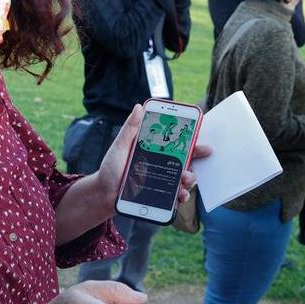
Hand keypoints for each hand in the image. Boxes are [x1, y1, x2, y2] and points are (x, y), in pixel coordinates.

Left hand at [96, 104, 211, 208]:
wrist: (103, 194)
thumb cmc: (110, 168)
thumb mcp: (120, 146)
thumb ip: (130, 128)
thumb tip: (139, 107)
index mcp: (155, 149)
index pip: (176, 143)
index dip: (191, 141)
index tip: (201, 141)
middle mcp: (162, 164)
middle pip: (185, 160)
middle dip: (195, 160)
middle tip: (194, 160)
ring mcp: (162, 180)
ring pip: (184, 178)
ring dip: (190, 179)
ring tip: (184, 180)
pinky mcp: (160, 195)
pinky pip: (175, 196)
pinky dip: (182, 196)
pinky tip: (181, 196)